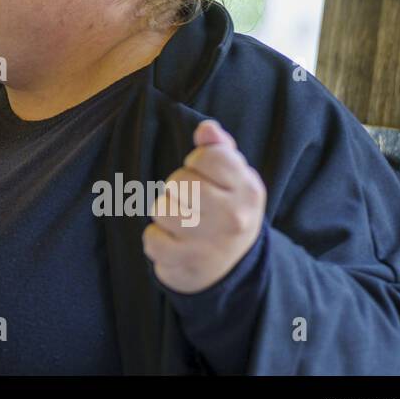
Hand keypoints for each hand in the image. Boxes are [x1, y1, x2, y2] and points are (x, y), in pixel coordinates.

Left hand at [142, 119, 266, 294]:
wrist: (233, 270)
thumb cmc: (227, 211)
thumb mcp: (234, 179)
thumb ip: (220, 149)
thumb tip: (207, 128)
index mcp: (248, 190)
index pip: (208, 155)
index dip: (197, 162)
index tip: (203, 175)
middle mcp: (233, 217)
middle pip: (179, 182)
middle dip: (177, 189)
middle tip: (192, 203)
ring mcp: (210, 243)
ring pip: (161, 209)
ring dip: (165, 214)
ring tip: (183, 223)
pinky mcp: (187, 264)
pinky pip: (151, 239)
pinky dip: (156, 240)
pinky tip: (174, 242)